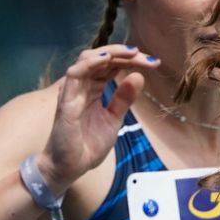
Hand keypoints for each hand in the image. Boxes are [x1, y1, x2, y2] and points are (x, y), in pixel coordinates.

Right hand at [38, 45, 161, 191]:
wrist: (71, 166)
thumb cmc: (87, 144)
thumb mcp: (113, 119)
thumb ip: (124, 99)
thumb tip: (139, 77)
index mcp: (94, 89)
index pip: (112, 66)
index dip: (131, 60)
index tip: (153, 63)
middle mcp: (82, 86)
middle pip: (102, 58)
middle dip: (125, 55)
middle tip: (148, 58)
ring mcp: (73, 91)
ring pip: (87, 60)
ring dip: (110, 53)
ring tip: (131, 53)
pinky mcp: (66, 100)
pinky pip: (74, 75)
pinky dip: (90, 64)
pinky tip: (107, 60)